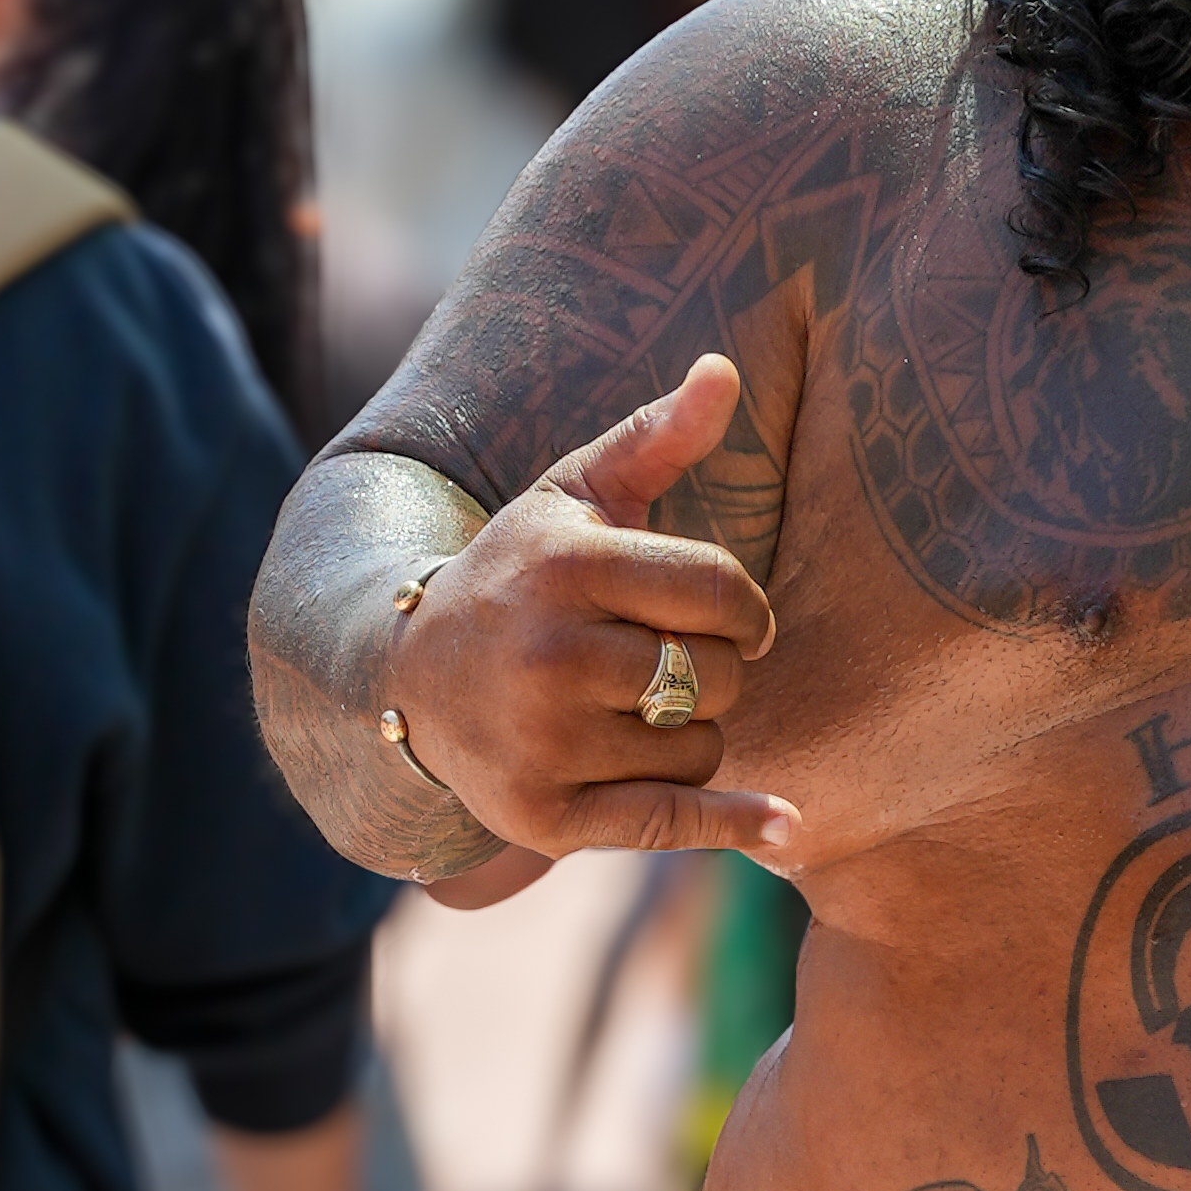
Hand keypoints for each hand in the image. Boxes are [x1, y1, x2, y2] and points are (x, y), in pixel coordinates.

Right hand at [367, 361, 799, 871]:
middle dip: (715, 671)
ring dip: (692, 735)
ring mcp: (544, 742)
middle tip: (664, 664)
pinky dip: (734, 821)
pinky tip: (785, 821)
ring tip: (632, 711)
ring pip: (701, 748)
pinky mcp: (544, 816)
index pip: (722, 592)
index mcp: (569, 569)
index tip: (733, 617)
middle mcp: (552, 656)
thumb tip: (725, 370)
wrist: (406, 675)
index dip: (747, 609)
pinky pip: (672, 821)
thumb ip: (655, 438)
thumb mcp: (574, 497)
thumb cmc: (519, 576)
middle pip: (720, 676)